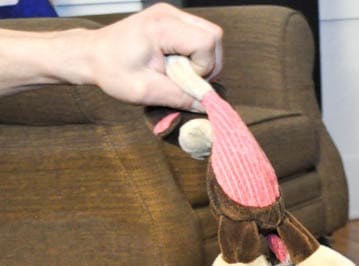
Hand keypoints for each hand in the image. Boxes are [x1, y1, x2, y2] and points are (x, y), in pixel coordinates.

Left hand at [83, 3, 222, 109]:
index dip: (203, 67)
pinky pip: (200, 35)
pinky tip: (178, 64)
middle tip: (186, 79)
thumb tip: (207, 106)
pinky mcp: (172, 19)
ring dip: (204, 60)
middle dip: (208, 64)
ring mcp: (171, 14)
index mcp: (160, 27)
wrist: (92, 55)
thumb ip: (180, 98)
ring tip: (181, 72)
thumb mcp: (145, 91)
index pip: (206, 42)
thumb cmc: (112, 71)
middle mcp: (169, 14)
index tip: (183, 79)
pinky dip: (197, 55)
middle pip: (214, 36)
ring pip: (211, 35)